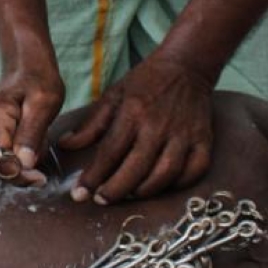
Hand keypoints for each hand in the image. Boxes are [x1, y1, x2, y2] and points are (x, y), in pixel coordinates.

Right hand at [0, 60, 64, 182]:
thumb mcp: (45, 104)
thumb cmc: (38, 82)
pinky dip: (14, 157)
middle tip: (43, 151)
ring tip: (36, 138)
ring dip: (20, 162)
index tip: (41, 177)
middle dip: (22, 168)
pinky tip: (26, 140)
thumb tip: (24, 165)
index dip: (19, 175)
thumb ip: (32, 134)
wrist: (26, 69)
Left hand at [59, 54, 212, 200]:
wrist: (186, 66)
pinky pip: (195, 171)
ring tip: (129, 195)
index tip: (79, 194)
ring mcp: (184, 134)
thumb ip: (90, 125)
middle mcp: (159, 125)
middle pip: (136, 167)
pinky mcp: (204, 139)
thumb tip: (64, 145)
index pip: (110, 152)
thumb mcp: (113, 96)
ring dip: (145, 190)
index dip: (93, 177)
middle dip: (116, 190)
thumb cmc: (145, 82)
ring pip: (166, 173)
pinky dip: (179, 184)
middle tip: (101, 201)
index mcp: (133, 112)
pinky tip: (162, 187)